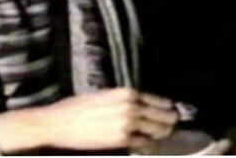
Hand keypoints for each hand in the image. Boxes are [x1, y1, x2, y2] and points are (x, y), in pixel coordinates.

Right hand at [0, 87, 178, 153]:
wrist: (61, 122)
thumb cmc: (79, 107)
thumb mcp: (105, 96)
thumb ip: (124, 100)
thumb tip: (140, 106)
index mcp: (127, 93)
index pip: (158, 100)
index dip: (168, 107)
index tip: (173, 110)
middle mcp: (131, 106)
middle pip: (162, 116)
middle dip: (170, 120)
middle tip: (174, 124)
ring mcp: (128, 124)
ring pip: (157, 130)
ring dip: (162, 132)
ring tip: (165, 133)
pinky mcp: (122, 140)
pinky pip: (144, 143)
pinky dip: (148, 143)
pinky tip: (147, 142)